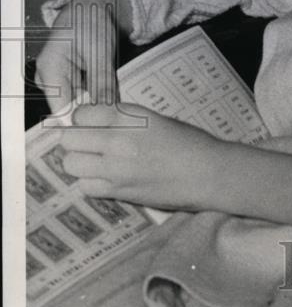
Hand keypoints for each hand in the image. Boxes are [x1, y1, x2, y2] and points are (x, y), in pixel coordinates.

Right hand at [35, 0, 132, 113]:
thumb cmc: (91, 19)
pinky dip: (98, 97)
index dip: (82, 124)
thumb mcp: (100, 52)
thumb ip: (103, 84)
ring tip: (118, 109)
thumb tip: (107, 112)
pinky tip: (113, 99)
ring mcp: (60, 78)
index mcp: (51, 69)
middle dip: (94, 115)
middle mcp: (50, 77)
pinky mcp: (70, 78)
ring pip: (79, 103)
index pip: (61, 110)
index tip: (104, 132)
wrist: (93, 4)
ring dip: (98, 106)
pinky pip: (84, 94)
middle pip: (70, 108)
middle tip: (118, 121)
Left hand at [59, 102, 223, 211]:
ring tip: (94, 161)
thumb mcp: (155, 119)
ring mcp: (115, 168)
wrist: (208, 173)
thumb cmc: (189, 142)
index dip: (83, 119)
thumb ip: (125, 119)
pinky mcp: (119, 191)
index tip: (91, 123)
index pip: (81, 114)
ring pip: (71, 164)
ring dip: (79, 162)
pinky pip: (86, 187)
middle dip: (75, 139)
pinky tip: (105, 178)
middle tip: (88, 143)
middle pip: (69, 139)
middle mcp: (117, 140)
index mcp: (128, 117)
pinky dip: (90, 182)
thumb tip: (98, 122)